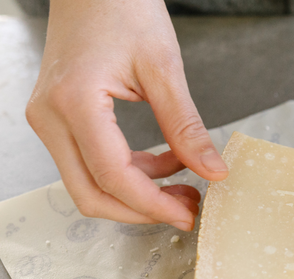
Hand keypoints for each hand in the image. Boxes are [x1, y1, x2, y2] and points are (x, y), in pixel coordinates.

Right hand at [25, 0, 226, 230]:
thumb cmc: (122, 8)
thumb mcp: (164, 68)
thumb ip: (186, 126)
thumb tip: (213, 171)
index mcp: (74, 103)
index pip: (113, 176)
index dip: (153, 204)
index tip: (190, 212)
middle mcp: (51, 117)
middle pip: (91, 194)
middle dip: (142, 210)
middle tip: (188, 207)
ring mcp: (49, 120)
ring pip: (88, 184)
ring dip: (138, 192)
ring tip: (185, 183)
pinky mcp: (58, 119)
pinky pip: (90, 163)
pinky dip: (129, 171)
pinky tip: (166, 160)